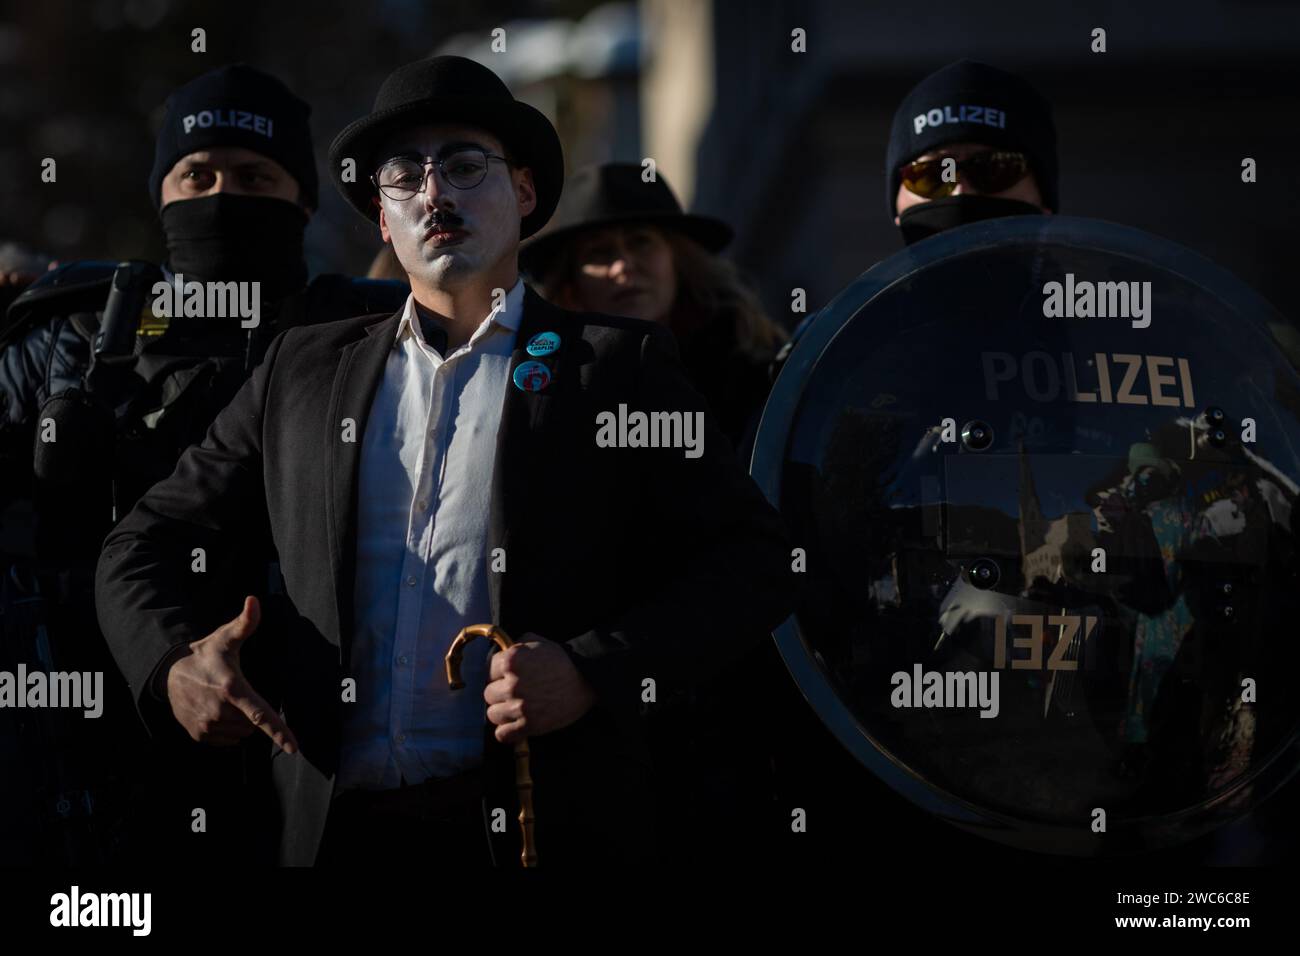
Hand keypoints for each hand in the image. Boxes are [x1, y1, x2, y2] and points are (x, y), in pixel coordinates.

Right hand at [164, 595, 298, 752]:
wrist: (169, 674)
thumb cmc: (205, 655)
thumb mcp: (225, 638)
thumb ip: (245, 623)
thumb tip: (254, 600)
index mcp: (232, 689)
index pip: (261, 715)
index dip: (279, 732)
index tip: (294, 748)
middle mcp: (220, 712)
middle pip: (253, 723)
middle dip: (251, 711)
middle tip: (235, 691)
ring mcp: (208, 726)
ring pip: (242, 732)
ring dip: (240, 720)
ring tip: (224, 700)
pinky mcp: (199, 736)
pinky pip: (227, 740)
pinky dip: (228, 729)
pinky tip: (216, 711)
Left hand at [483, 634, 596, 743]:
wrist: (587, 680)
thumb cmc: (564, 660)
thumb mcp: (539, 642)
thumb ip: (518, 644)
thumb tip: (505, 651)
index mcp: (512, 661)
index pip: (489, 670)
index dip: (499, 674)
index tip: (507, 677)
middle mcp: (512, 684)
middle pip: (489, 694)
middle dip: (500, 693)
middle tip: (515, 693)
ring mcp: (520, 706)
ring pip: (493, 714)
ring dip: (503, 712)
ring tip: (516, 709)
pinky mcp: (529, 725)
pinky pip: (502, 734)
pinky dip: (507, 732)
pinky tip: (515, 725)